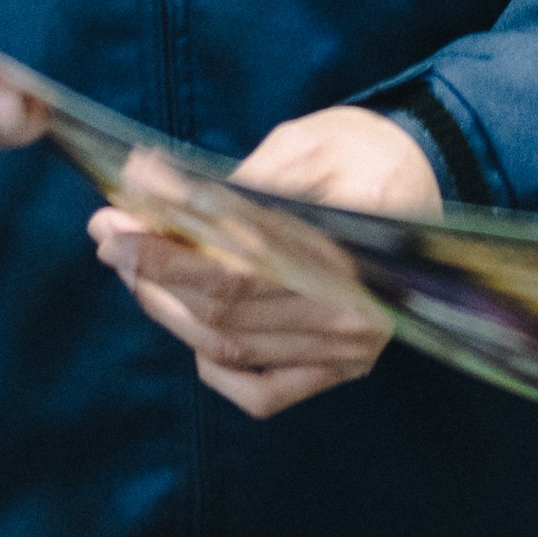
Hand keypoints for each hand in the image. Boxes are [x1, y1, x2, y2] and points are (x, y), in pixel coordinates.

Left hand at [91, 106, 439, 417]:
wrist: (430, 175)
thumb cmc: (364, 149)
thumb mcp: (304, 143)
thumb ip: (232, 178)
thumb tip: (146, 186)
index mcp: (353, 244)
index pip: (236, 263)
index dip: (165, 251)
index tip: (113, 223)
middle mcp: (353, 308)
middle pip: (226, 310)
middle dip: (152, 275)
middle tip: (107, 237)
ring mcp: (351, 345)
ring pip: (233, 348)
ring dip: (169, 312)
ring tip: (132, 268)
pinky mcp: (345, 363)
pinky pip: (264, 394)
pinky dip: (215, 369)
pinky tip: (189, 329)